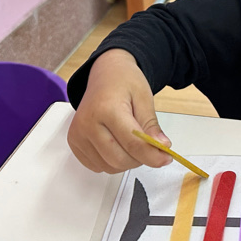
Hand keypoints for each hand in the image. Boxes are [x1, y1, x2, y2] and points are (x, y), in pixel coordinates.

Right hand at [66, 49, 174, 173]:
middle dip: (140, 159)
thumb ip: (151, 125)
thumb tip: (162, 147)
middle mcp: (87, 123)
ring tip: (131, 141)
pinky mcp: (74, 143)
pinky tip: (117, 144)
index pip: (132, 143)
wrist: (105, 73)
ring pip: (109, 166)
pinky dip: (111, 162)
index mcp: (106, 109)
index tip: (166, 158)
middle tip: (149, 146)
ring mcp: (78, 135)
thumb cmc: (125, 82)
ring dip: (126, 161)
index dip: (152, 155)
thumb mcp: (144, 98)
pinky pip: (97, 166)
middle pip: (119, 159)